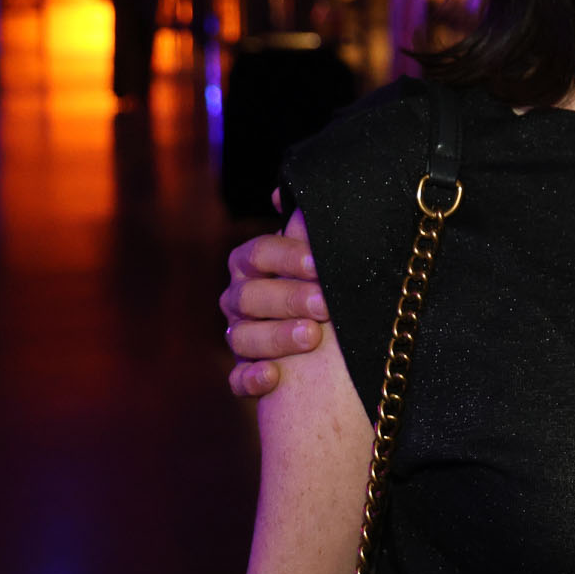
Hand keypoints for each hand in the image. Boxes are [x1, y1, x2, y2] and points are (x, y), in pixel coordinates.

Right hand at [220, 225, 327, 397]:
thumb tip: (283, 194)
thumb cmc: (329, 281)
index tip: (319, 265)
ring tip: (312, 337)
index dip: (287, 258)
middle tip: (325, 304)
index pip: (259, 253)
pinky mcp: (245, 372)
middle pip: (248, 296)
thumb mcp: (324, 254)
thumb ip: (308, 227)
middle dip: (289, 299)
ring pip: (241, 337)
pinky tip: (273, 377)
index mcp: (255, 263)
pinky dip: (251, 379)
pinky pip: (236, 379)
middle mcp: (241, 297)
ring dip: (277, 337)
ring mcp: (240, 335)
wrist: (337, 335)